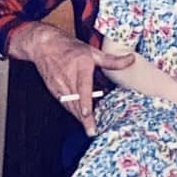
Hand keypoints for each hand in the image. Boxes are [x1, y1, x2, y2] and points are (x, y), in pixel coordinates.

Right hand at [8, 22, 133, 135]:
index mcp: (81, 66)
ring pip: (70, 105)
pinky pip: (65, 104)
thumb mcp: (93, 52)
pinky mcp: (54, 91)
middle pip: (76, 101)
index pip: (83, 86)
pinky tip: (82, 117)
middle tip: (92, 130)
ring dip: (79, 117)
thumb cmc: (70, 48)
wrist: (45, 46)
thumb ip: (112, 60)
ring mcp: (59, 85)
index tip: (87, 113)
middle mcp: (68, 77)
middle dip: (84, 118)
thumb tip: (131, 59)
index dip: (85, 101)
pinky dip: (74, 111)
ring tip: (90, 128)